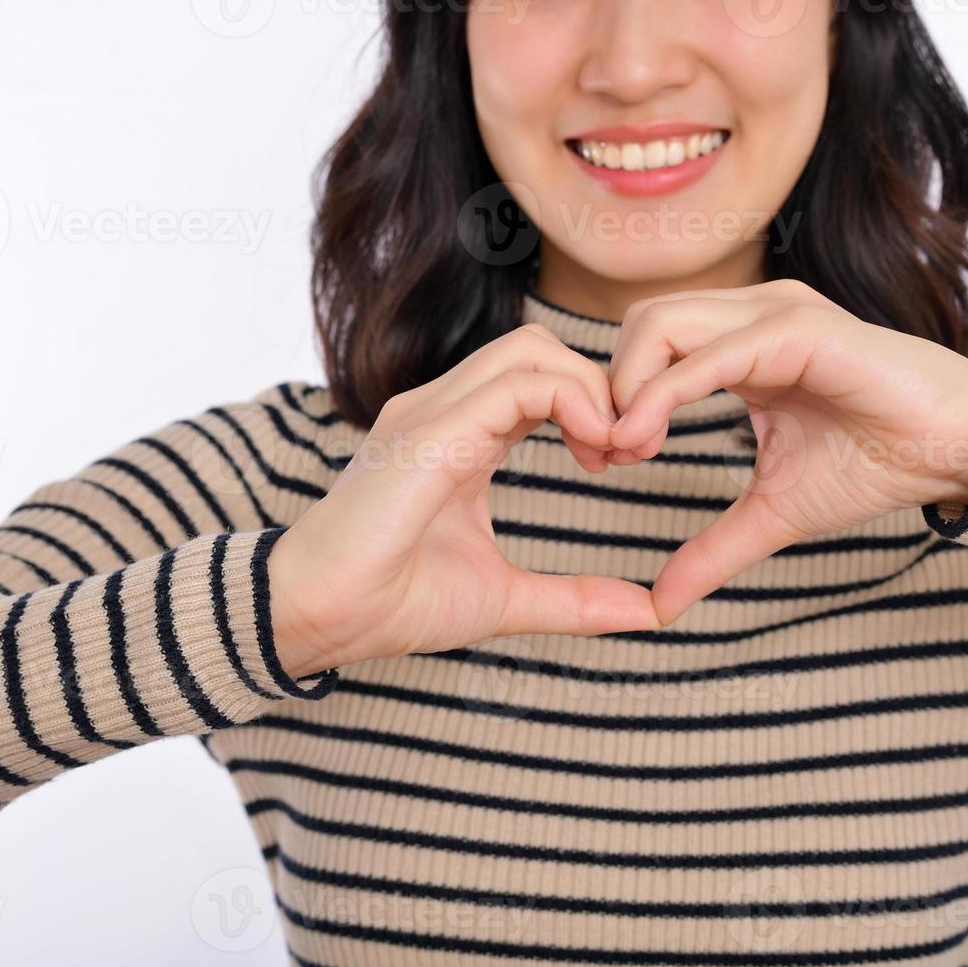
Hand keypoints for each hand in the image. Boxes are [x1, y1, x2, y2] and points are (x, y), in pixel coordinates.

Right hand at [267, 324, 659, 675]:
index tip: (621, 460)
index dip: (594, 405)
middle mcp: (443, 409)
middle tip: (629, 451)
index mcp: (458, 435)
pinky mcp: (430, 431)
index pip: (538, 378)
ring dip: (591, 390)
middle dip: (601, 386)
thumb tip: (647, 614)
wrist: (320, 618)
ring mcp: (432, 412)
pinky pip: (516, 384)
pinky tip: (594, 450)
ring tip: (614, 451)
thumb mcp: (506, 598)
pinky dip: (572, 402)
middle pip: (539, 348)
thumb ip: (575, 598)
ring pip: (531, 350)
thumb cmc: (394, 603)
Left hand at [606, 278, 967, 624]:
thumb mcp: (773, 513)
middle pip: (642, 322)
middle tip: (607, 455)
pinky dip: (665, 394)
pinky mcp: (800, 330)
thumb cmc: (876, 465)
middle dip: (607, 386)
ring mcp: (776, 314)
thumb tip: (662, 605)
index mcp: (742, 343)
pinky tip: (648, 440)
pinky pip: (713, 353)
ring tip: (627, 450)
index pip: (648, 343)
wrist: (956, 453)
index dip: (614, 395)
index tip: (606, 459)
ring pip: (661, 324)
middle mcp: (752, 315)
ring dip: (628, 387)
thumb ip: (714, 549)